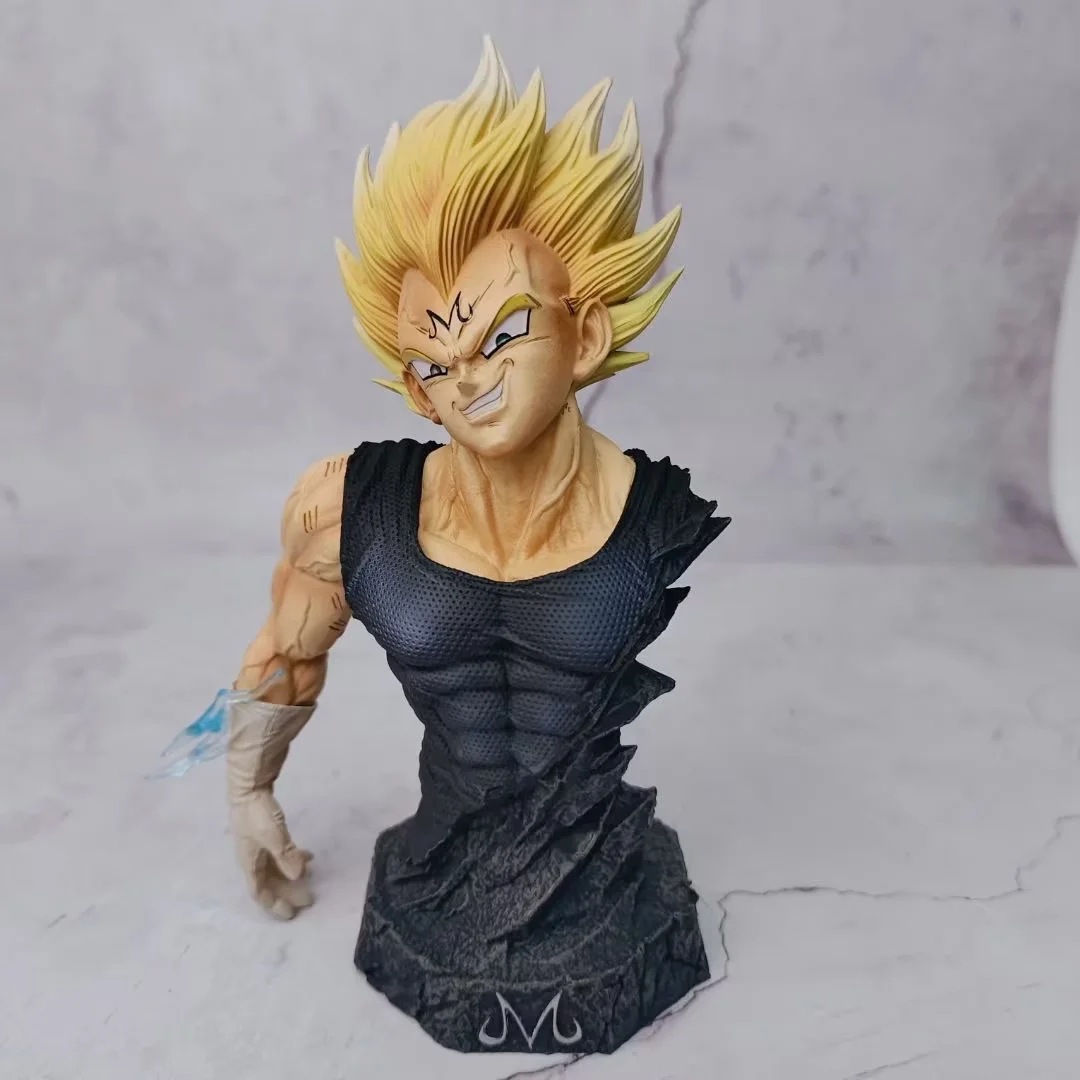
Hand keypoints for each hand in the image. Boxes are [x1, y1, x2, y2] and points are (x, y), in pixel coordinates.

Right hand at [230, 789, 313, 918]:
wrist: (248, 787)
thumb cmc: (257, 813)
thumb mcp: (273, 836)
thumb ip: (286, 856)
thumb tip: (299, 877)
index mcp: (250, 863)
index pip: (260, 892)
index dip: (275, 905)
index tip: (292, 913)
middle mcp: (253, 858)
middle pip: (270, 883)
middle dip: (288, 892)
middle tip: (308, 898)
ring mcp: (259, 846)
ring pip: (276, 868)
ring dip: (292, 875)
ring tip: (310, 878)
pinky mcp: (267, 834)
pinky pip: (281, 853)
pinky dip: (293, 857)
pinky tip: (309, 855)